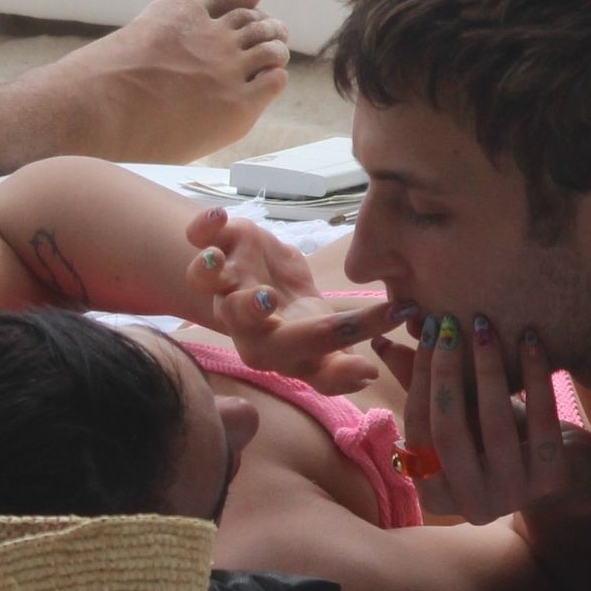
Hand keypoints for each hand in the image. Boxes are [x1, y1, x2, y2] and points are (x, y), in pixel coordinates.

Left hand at [184, 206, 397, 393]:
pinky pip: (198, 238)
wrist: (272, 290)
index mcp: (270, 349)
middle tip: (266, 299)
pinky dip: (201, 227)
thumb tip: (369, 374)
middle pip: (235, 318)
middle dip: (246, 309)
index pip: (304, 346)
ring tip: (215, 259)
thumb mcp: (326, 349)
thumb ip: (340, 369)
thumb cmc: (302, 324)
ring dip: (207, 270)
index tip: (393, 314)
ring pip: (203, 279)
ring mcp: (227, 281)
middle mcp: (240, 319)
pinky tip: (219, 216)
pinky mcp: (223, 246)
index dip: (347, 333)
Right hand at [375, 314, 590, 522]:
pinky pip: (541, 421)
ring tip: (485, 327)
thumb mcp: (462, 416)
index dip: (420, 376)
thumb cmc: (501, 437)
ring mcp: (513, 495)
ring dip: (487, 368)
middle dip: (447, 371)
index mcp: (436, 494)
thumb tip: (381, 340)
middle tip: (451, 323)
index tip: (428, 329)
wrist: (567, 469)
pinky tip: (529, 340)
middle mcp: (471, 505)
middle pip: (447, 432)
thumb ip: (424, 386)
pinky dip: (535, 376)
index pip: (417, 429)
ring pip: (494, 426)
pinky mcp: (552, 480)